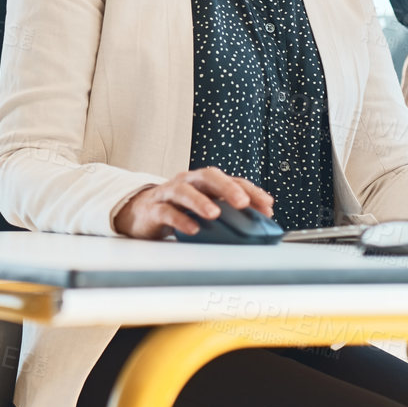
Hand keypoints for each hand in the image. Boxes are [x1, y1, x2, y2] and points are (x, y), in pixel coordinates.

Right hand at [113, 167, 274, 240]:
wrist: (141, 214)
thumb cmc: (179, 209)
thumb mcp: (205, 209)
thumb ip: (230, 213)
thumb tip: (261, 224)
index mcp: (204, 182)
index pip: (231, 180)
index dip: (250, 190)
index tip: (267, 205)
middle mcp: (187, 182)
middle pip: (208, 176)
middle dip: (227, 188)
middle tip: (242, 202)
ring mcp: (168, 194)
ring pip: (184, 191)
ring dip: (200, 201)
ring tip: (214, 214)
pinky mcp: (152, 210)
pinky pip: (166, 212)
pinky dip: (180, 220)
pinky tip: (192, 229)